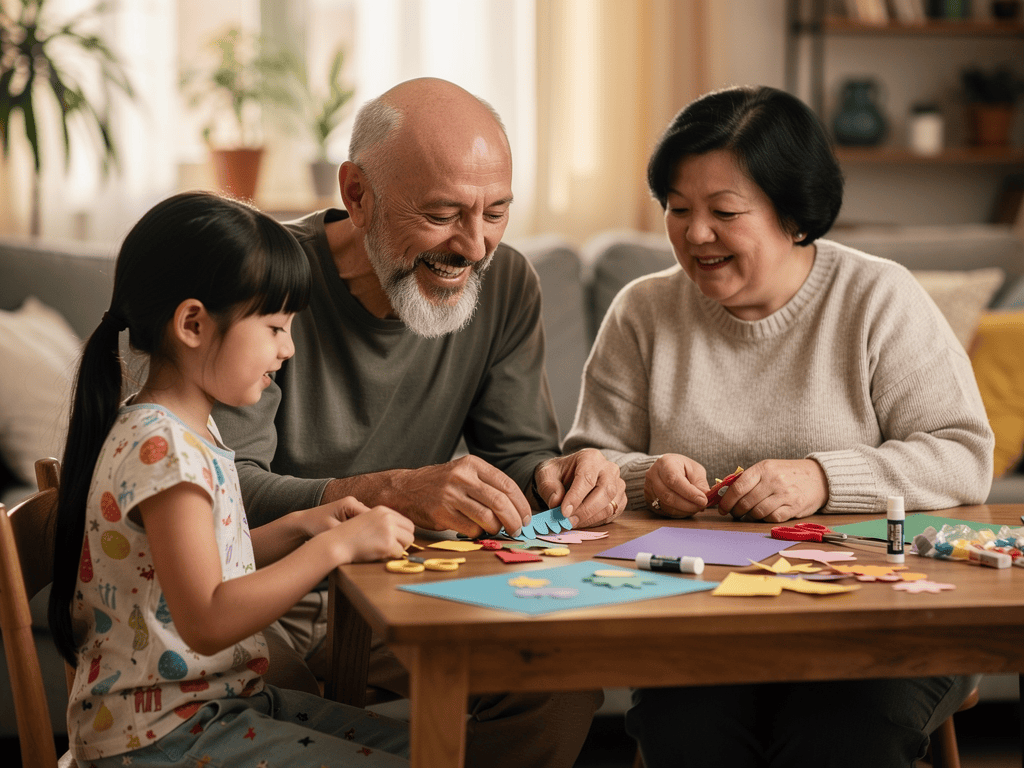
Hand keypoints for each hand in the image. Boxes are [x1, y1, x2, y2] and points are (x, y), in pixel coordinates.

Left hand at [294, 496, 374, 537]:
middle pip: (371, 518)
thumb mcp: (331, 530)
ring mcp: (353, 508)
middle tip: (373, 545)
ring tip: (365, 544)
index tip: (376, 542)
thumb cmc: (315, 525)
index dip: (375, 529)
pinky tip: (358, 541)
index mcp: (350, 503)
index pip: (370, 516)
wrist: (304, 522)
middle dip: (372, 531)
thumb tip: (363, 542)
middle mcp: (354, 503)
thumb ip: (347, 534)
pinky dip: (361, 532)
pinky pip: (361, 524)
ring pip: (367, 522)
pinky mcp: (350, 514)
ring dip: (367, 532)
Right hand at [327, 455, 531, 537]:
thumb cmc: (440, 484)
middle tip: (518, 529)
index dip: (521, 503)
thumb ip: (488, 484)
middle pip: (499, 502)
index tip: (527, 516)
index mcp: (472, 464)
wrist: (405, 489)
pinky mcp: (440, 513)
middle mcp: (461, 477)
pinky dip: (478, 533)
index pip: (506, 484)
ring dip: (497, 528)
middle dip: (514, 519)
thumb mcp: (464, 473)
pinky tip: (476, 530)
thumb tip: (518, 507)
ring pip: (487, 517)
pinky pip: (470, 528)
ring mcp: (450, 495)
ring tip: (497, 530)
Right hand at [328, 505, 415, 562]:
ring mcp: (388, 530)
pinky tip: (379, 554)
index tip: (395, 540)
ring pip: (408, 541)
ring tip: (384, 550)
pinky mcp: (388, 543)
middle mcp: (387, 517)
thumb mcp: (368, 520)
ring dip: (398, 548)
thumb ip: (384, 522)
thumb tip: (403, 531)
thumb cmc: (350, 536)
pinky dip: (392, 556)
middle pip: (410, 531)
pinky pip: (399, 553)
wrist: (337, 544)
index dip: (402, 533)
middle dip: (403, 541)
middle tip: (391, 547)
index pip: (406, 522)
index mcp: (383, 510)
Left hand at [533, 449, 625, 527]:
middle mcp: (608, 468)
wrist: (567, 477)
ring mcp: (617, 483)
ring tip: (573, 523)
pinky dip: (598, 521)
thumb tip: (556, 502)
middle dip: (586, 510)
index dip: (576, 497)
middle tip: (569, 521)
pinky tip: (583, 522)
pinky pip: (613, 513)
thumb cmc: (558, 474)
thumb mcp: (546, 475)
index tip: (564, 512)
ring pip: (611, 504)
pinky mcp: (620, 498)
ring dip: (591, 518)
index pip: (587, 478)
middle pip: (605, 491)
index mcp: (590, 457)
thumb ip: (549, 487)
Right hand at [644, 454, 709, 517]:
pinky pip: (664, 510)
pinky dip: (678, 512)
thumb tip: (706, 496)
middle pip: (668, 495)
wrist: (665, 469)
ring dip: (684, 510)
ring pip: (666, 506)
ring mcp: (648, 488)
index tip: (703, 500)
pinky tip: (686, 508)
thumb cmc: (682, 468)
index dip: (689, 493)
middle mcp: (653, 475)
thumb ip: (700, 483)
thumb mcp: (694, 470)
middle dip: (688, 505)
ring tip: (696, 507)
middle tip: (702, 506)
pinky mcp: (648, 499)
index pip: (674, 480)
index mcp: (665, 463)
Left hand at [717, 459, 827, 522]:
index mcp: (763, 468)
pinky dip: (764, 519)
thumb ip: (749, 479)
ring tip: (748, 515)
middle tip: (735, 513)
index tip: (722, 508)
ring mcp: (785, 494)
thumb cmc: (787, 473)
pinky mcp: (794, 507)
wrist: (818, 477)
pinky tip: (764, 515)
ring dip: (749, 516)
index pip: (738, 487)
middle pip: (746, 502)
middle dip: (736, 511)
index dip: (727, 501)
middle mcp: (773, 480)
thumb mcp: (768, 468)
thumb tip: (725, 493)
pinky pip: (772, 518)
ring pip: (757, 512)